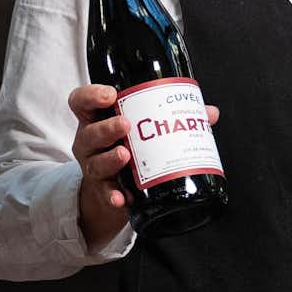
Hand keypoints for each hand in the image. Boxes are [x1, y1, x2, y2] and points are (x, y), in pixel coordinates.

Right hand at [68, 83, 217, 251]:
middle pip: (89, 133)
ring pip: (95, 163)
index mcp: (98, 121)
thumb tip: (209, 113)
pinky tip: (122, 197)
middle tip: (127, 125)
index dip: (91, 95)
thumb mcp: (140, 131)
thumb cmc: (126, 148)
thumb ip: (173, 118)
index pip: (82, 102)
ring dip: (109, 159)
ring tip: (125, 156)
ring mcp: (94, 167)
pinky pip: (105, 193)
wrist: (113, 190)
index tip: (110, 94)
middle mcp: (90, 143)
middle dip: (107, 128)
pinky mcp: (102, 191)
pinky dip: (113, 195)